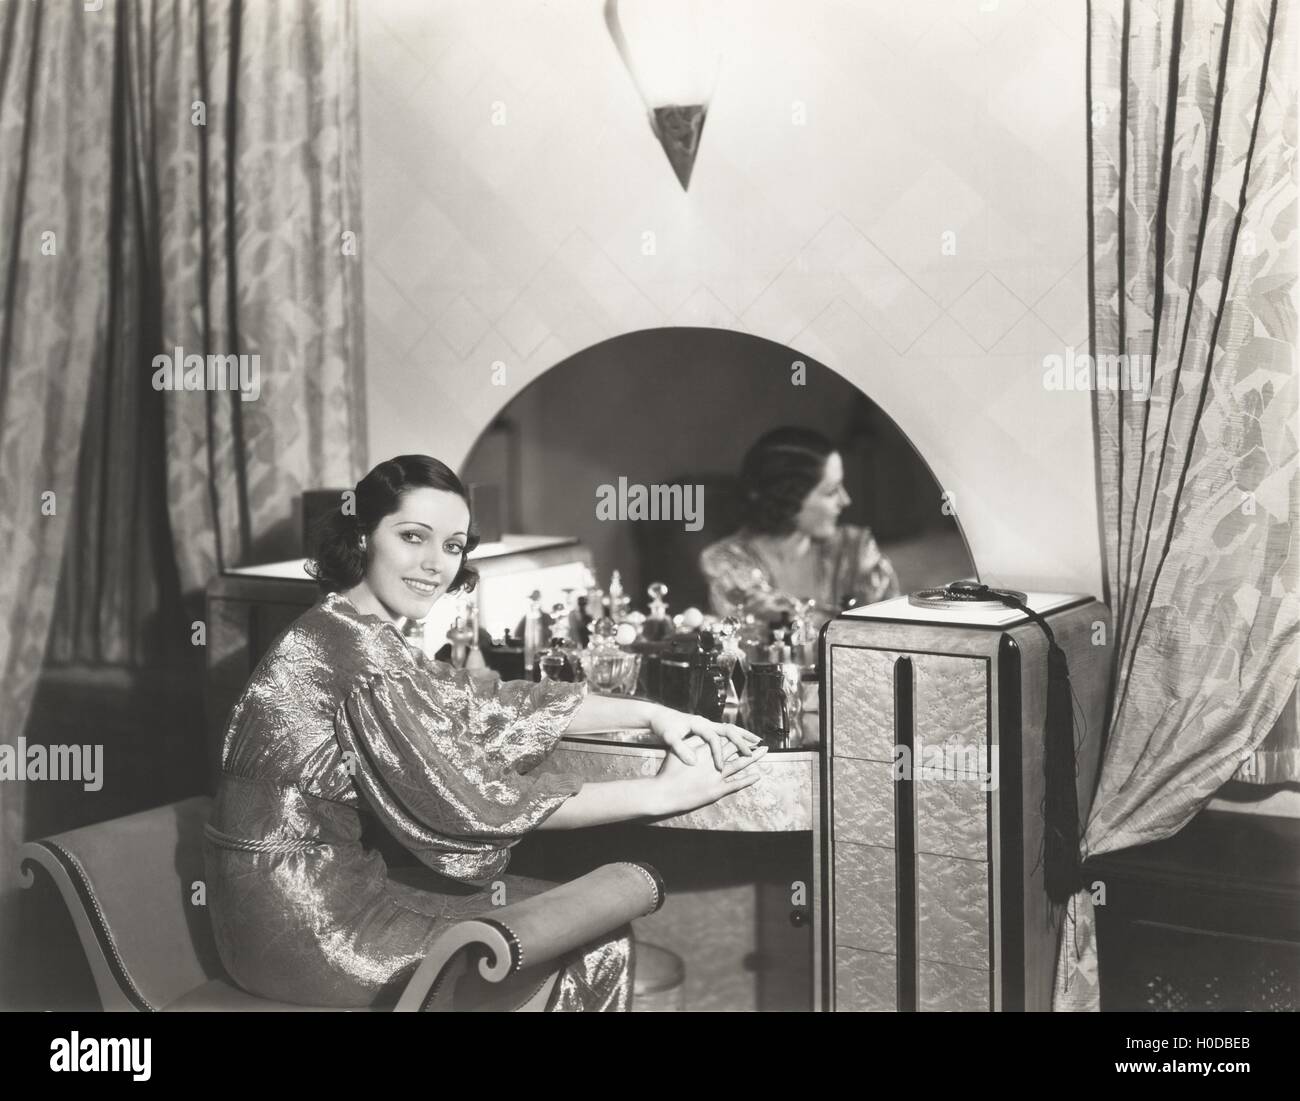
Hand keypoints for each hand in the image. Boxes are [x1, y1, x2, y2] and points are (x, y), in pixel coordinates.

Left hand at [649, 706, 762, 768]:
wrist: (659, 716)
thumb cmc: (664, 726)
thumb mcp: (669, 737)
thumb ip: (680, 748)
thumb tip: (692, 761)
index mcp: (698, 724)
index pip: (713, 739)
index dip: (718, 753)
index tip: (720, 767)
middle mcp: (706, 722)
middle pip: (728, 729)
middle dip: (741, 741)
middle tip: (752, 752)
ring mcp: (708, 724)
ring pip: (730, 728)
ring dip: (743, 736)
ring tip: (756, 742)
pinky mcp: (707, 727)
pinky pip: (725, 732)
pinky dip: (736, 737)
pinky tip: (742, 742)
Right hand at [652, 735, 767, 816]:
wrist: (664, 793)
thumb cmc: (668, 772)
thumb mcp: (677, 751)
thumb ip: (691, 743)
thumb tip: (702, 735)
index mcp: (704, 749)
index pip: (724, 739)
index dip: (736, 736)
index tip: (745, 734)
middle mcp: (713, 761)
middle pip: (735, 748)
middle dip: (748, 744)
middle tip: (760, 741)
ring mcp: (716, 776)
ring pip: (739, 764)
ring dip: (753, 757)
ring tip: (765, 751)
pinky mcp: (716, 791)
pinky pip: (736, 784)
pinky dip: (747, 780)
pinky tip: (757, 775)